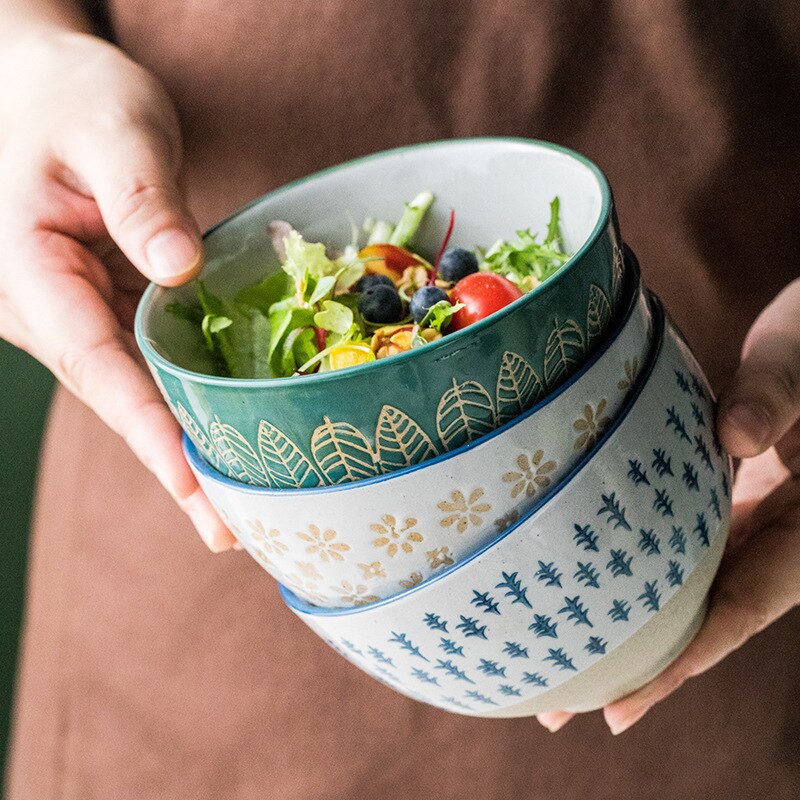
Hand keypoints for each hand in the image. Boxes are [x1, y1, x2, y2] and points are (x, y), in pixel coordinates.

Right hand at [0, 30, 235, 550]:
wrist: (52, 95)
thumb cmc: (74, 101)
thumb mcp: (111, 129)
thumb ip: (141, 196)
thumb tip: (180, 268)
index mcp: (34, 274)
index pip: (96, 364)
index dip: (145, 428)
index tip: (192, 481)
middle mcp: (55, 312)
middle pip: (121, 401)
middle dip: (176, 467)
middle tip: (232, 531)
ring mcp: (84, 317)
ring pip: (140, 395)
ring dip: (189, 451)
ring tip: (239, 510)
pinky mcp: (117, 312)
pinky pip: (156, 368)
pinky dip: (193, 408)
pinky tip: (232, 440)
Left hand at [537, 279, 799, 733]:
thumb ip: (774, 394)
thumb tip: (736, 437)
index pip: (738, 609)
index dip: (680, 663)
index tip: (619, 705)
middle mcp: (785, 538)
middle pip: (707, 618)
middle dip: (642, 668)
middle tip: (565, 707)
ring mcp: (763, 523)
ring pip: (698, 590)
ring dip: (641, 628)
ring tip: (573, 661)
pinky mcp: (742, 503)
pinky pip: (696, 554)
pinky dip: (652, 579)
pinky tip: (607, 590)